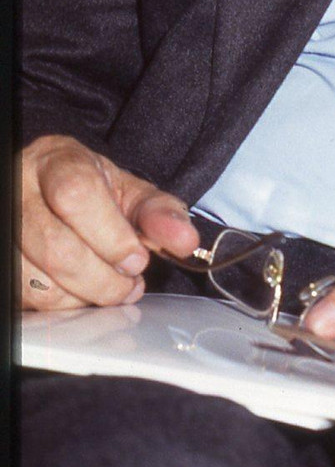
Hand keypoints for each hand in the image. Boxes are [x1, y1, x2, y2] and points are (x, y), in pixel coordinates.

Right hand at [18, 134, 198, 310]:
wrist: (48, 191)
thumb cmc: (91, 192)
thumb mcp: (128, 192)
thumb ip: (158, 212)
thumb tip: (185, 240)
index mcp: (56, 162)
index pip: (76, 195)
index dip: (112, 235)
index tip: (138, 259)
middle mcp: (19, 191)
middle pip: (58, 248)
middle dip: (103, 278)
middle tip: (130, 282)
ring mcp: (4, 228)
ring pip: (40, 281)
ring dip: (86, 296)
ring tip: (111, 287)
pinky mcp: (2, 266)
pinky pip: (28, 299)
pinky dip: (64, 305)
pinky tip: (83, 292)